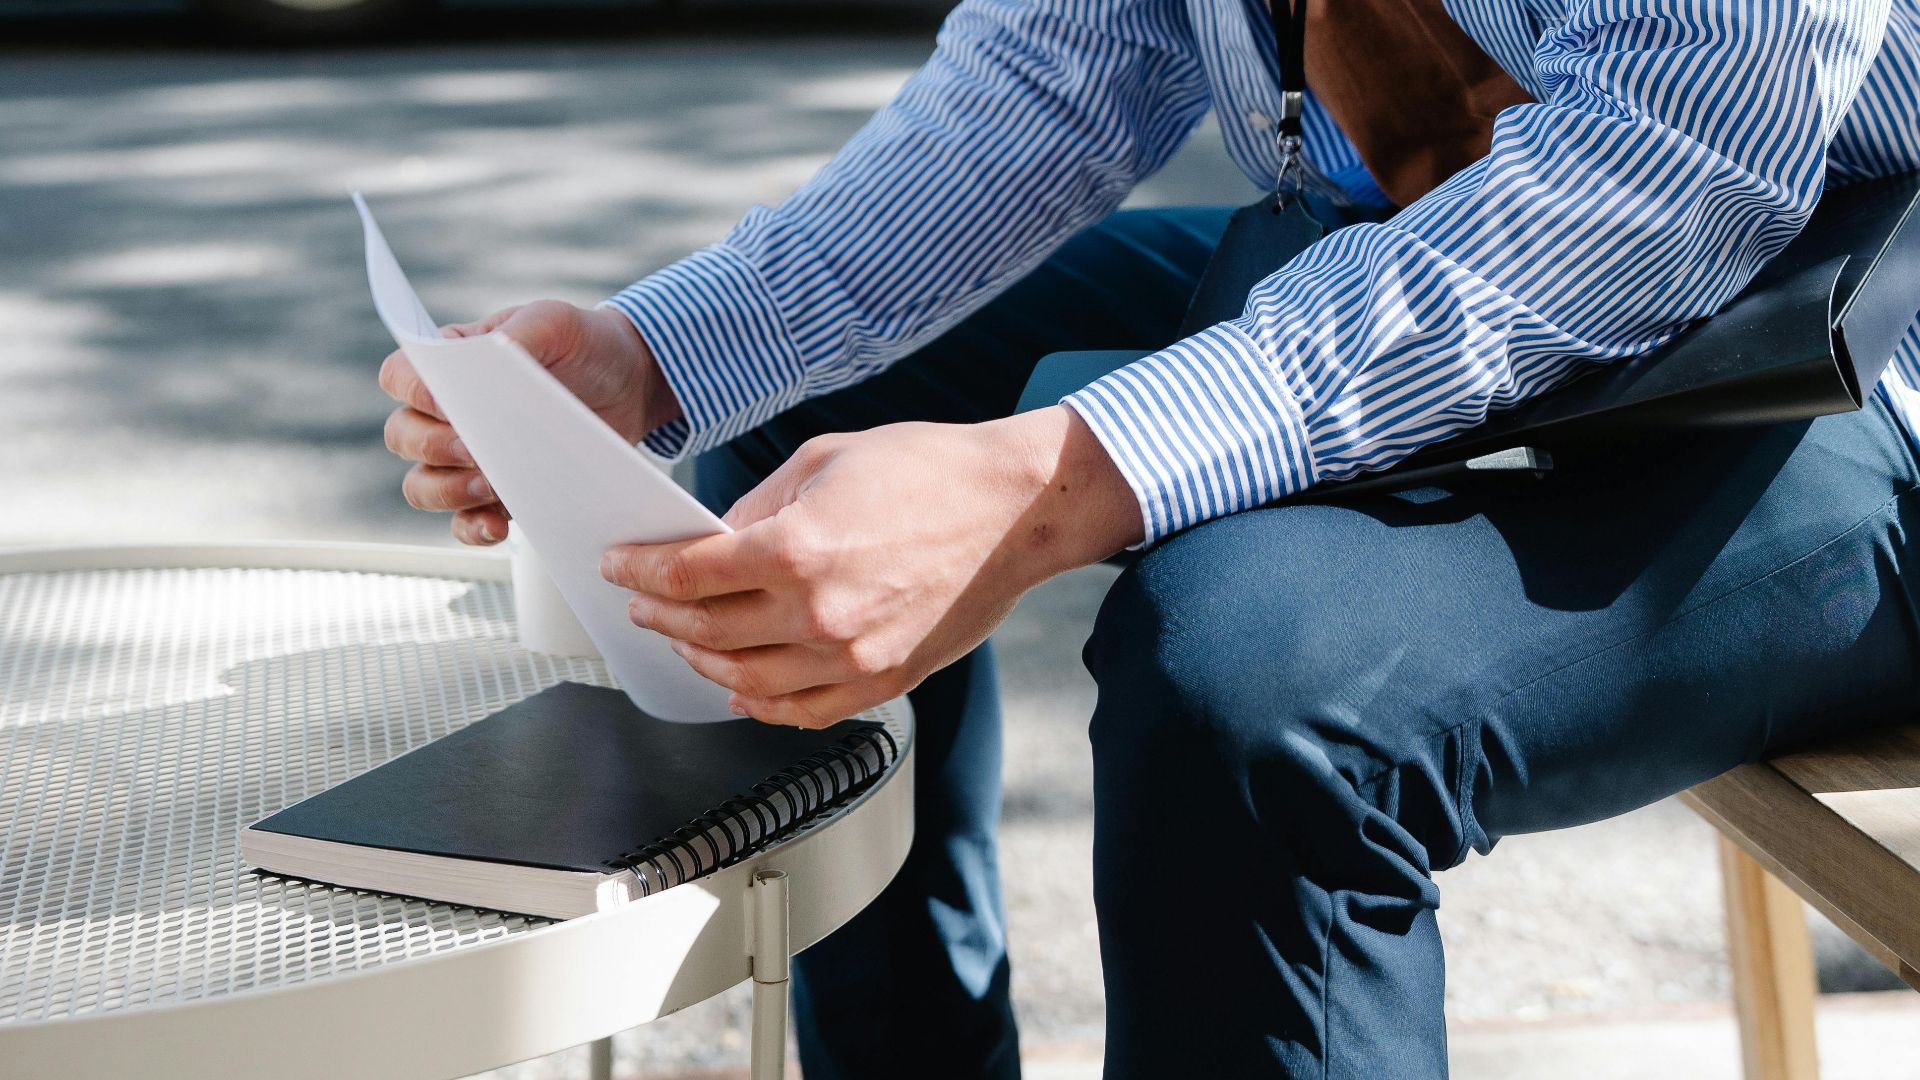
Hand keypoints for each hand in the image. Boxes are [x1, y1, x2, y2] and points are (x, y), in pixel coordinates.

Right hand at [378, 300, 678, 544]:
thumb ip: (518, 334)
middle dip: (431, 446)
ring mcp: (469, 459)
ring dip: (446, 491)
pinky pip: (464, 523)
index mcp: (451, 362)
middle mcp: (448, 414)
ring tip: (489, 487)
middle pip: (403, 437)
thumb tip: (489, 359)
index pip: (400, 376)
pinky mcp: (498, 495)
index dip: (411, 390)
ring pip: (423, 486)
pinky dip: (472, 528)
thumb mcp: (554, 322)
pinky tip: (498, 525)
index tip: (446, 401)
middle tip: (474, 448)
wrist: (630, 385)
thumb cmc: (583, 344)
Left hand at [600, 406, 1142, 726]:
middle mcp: (820, 611)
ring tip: (685, 640)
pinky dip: (761, 706)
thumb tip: (710, 540)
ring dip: (701, 662)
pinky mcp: (884, 679)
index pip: (690, 574)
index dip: (641, 570)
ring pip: (746, 682)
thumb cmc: (930, 472)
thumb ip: (757, 506)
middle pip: (708, 630)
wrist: (1014, 510)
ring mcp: (853, 655)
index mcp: (798, 548)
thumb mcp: (825, 460)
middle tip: (641, 603)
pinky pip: (804, 711)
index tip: (620, 566)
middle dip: (660, 615)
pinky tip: (743, 689)